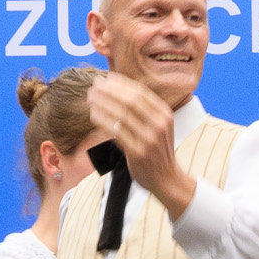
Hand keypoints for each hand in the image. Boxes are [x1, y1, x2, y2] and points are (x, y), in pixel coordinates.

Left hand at [86, 74, 193, 215]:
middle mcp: (159, 124)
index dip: (121, 83)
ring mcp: (150, 138)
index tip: (105, 79)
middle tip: (94, 86)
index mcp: (164, 114)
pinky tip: (93, 115)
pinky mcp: (139, 153)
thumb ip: (145, 110)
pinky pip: (117, 132)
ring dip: (103, 103)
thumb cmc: (158, 151)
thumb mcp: (159, 126)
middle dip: (109, 91)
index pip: (140, 92)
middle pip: (130, 100)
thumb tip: (119, 90)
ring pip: (122, 114)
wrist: (168, 179)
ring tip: (90, 98)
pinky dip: (103, 121)